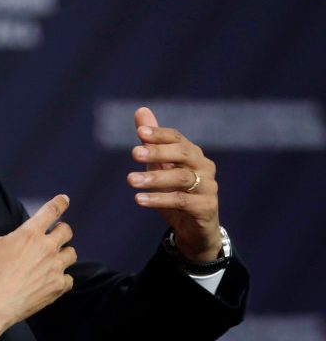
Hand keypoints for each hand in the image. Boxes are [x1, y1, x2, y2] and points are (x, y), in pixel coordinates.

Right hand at [0, 186, 75, 340]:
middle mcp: (46, 248)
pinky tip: (52, 279)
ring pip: (71, 254)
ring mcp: (54, 269)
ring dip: (64, 253)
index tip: (64, 199)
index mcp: (29, 234)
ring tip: (53, 257)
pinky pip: (69, 278)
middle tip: (54, 233)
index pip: (52, 211)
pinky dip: (63, 277)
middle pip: (66, 231)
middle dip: (61, 230)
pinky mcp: (56, 288)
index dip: (60, 203)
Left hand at [127, 107, 222, 261]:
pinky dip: (159, 199)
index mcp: (193, 154)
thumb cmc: (176, 193)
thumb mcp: (160, 166)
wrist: (194, 230)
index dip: (160, 134)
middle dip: (158, 151)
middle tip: (134, 153)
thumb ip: (151, 142)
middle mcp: (204, 167)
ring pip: (181, 178)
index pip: (177, 138)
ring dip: (154, 178)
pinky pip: (182, 201)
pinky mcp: (206, 208)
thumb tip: (140, 110)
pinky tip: (139, 199)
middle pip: (183, 153)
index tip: (140, 132)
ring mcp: (208, 187)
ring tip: (130, 180)